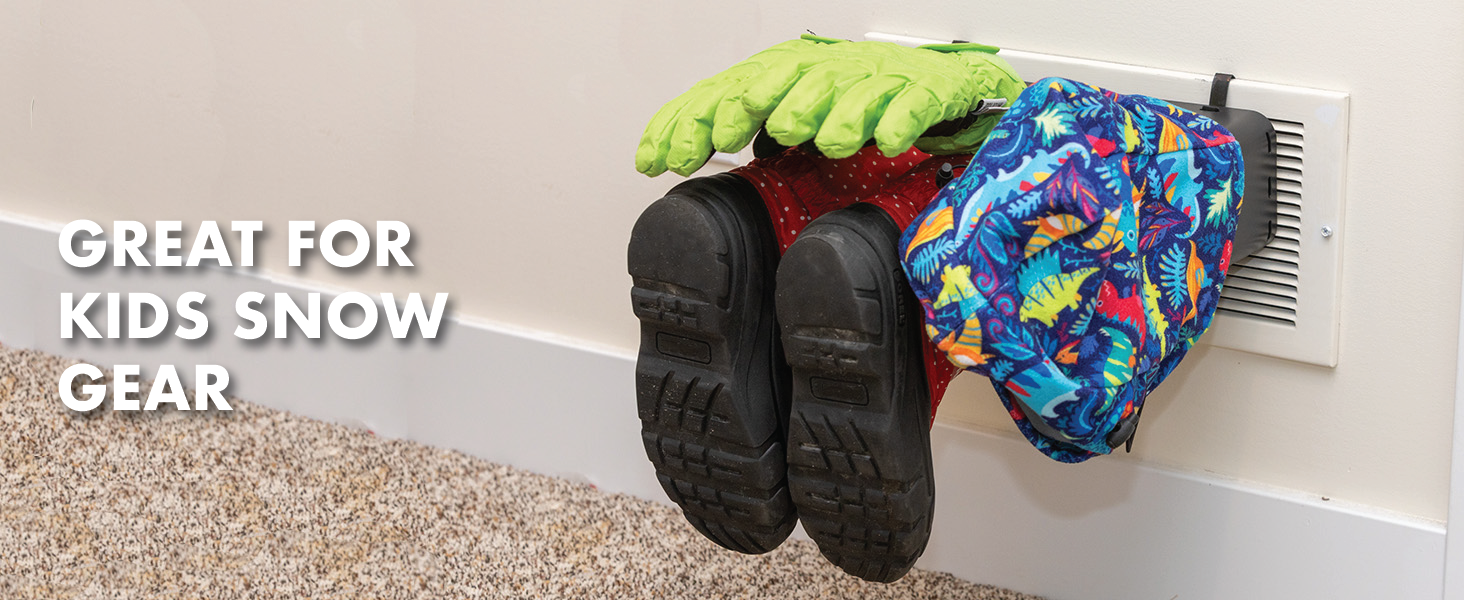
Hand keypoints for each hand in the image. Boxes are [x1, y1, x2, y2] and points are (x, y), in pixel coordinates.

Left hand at [634, 36, 1025, 176]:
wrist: (949, 89)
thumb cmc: (870, 102)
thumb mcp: (800, 119)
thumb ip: (749, 132)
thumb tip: (684, 151)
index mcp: (791, 76)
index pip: (728, 90)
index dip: (690, 121)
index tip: (661, 157)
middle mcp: (829, 71)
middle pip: (777, 80)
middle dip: (742, 105)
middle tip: (720, 135)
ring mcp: (878, 80)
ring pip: (843, 88)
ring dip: (819, 110)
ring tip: (800, 132)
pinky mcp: (925, 93)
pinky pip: (912, 105)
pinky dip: (899, 121)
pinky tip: (887, 141)